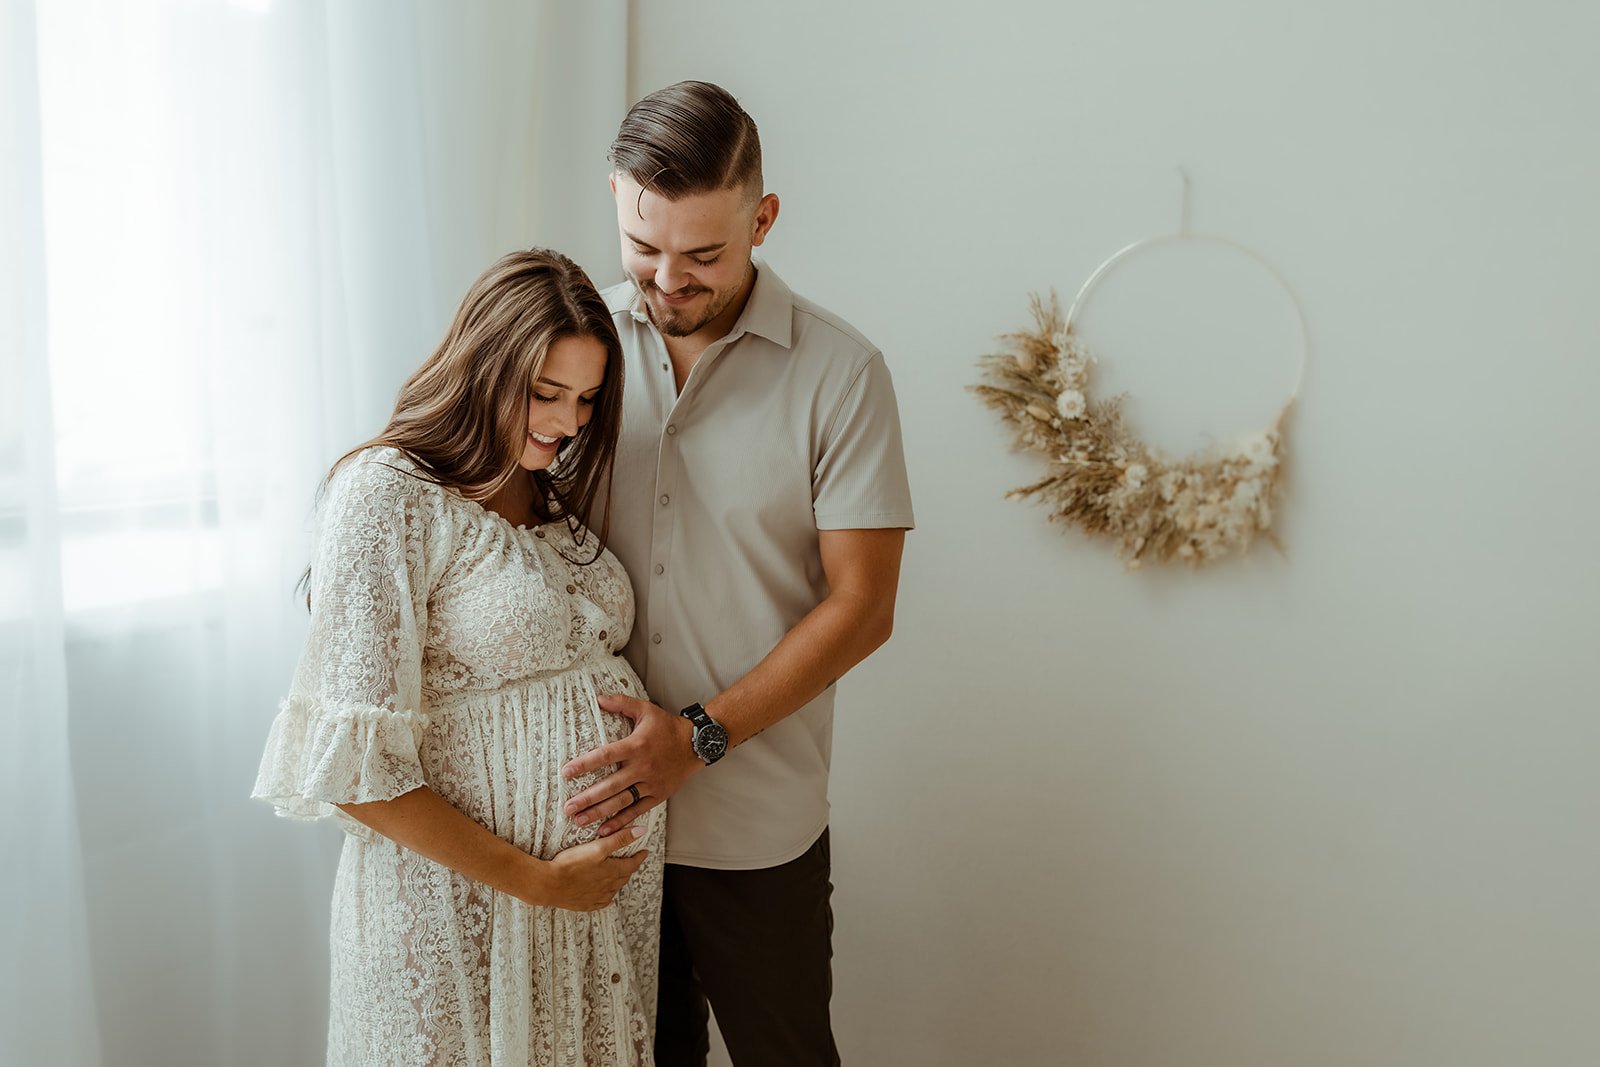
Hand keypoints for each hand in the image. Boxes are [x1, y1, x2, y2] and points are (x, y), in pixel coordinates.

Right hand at [536, 824, 649, 911]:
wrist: (549, 884)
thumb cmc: (572, 864)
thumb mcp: (598, 847)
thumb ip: (620, 839)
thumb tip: (641, 831)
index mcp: (613, 872)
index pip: (631, 864)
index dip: (639, 857)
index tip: (644, 852)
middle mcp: (608, 887)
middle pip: (623, 877)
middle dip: (629, 868)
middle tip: (632, 862)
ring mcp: (596, 897)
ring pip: (613, 890)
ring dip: (619, 882)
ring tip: (621, 877)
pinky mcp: (584, 904)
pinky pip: (601, 903)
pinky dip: (607, 899)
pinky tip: (607, 899)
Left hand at [561, 693, 701, 835]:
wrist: (696, 744)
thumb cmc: (667, 726)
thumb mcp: (646, 709)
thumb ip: (622, 703)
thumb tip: (599, 698)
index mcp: (636, 745)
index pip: (606, 756)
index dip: (585, 764)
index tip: (566, 773)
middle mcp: (642, 767)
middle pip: (610, 786)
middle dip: (587, 798)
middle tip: (567, 808)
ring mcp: (650, 783)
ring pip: (621, 801)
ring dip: (599, 812)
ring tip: (579, 820)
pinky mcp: (658, 795)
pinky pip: (637, 810)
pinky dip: (620, 821)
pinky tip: (603, 830)